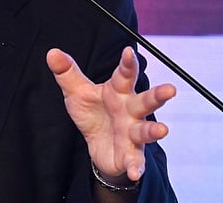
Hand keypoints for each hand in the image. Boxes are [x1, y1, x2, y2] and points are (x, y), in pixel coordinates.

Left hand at [46, 46, 175, 182]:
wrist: (98, 144)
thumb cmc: (94, 111)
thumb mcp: (77, 92)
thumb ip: (67, 72)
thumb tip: (52, 53)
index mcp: (118, 92)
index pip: (124, 75)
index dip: (127, 63)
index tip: (129, 51)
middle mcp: (130, 111)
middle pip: (145, 101)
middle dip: (157, 96)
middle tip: (170, 89)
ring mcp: (132, 133)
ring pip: (145, 130)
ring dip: (153, 130)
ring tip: (162, 130)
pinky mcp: (130, 154)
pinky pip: (135, 161)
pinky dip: (136, 166)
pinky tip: (135, 172)